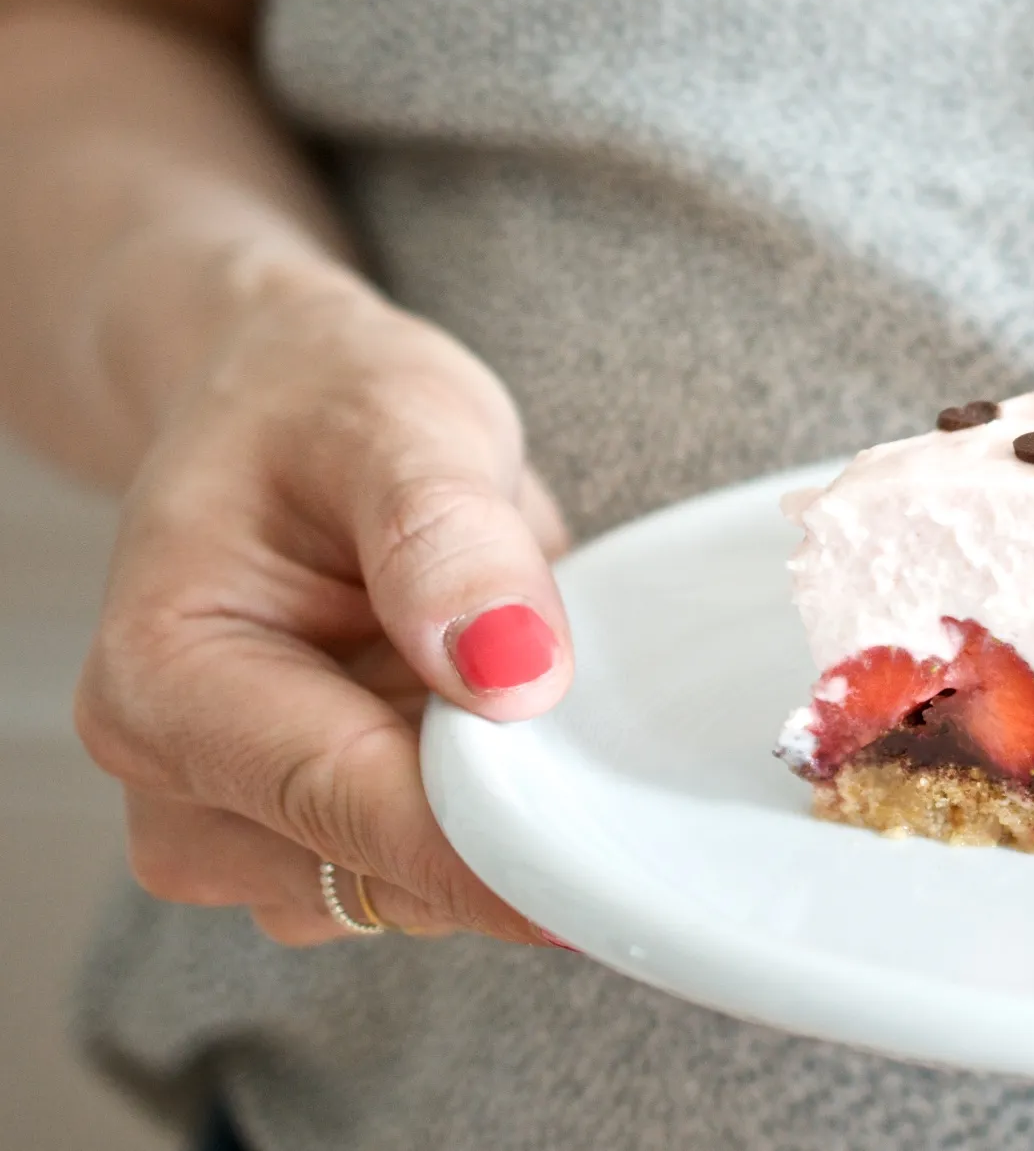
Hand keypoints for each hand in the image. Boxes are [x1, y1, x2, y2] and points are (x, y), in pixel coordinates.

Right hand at [74, 271, 573, 943]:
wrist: (288, 414)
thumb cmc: (325, 406)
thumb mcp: (397, 420)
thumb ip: (446, 537)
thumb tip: (510, 675)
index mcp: (164, 684)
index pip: (346, 801)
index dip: (486, 846)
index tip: (604, 867)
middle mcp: (178, 785)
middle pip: (382, 869)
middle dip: (506, 819)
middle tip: (595, 706)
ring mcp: (242, 831)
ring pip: (415, 891)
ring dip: (502, 809)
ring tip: (520, 672)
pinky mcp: (312, 844)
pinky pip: (432, 872)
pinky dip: (495, 810)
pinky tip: (505, 717)